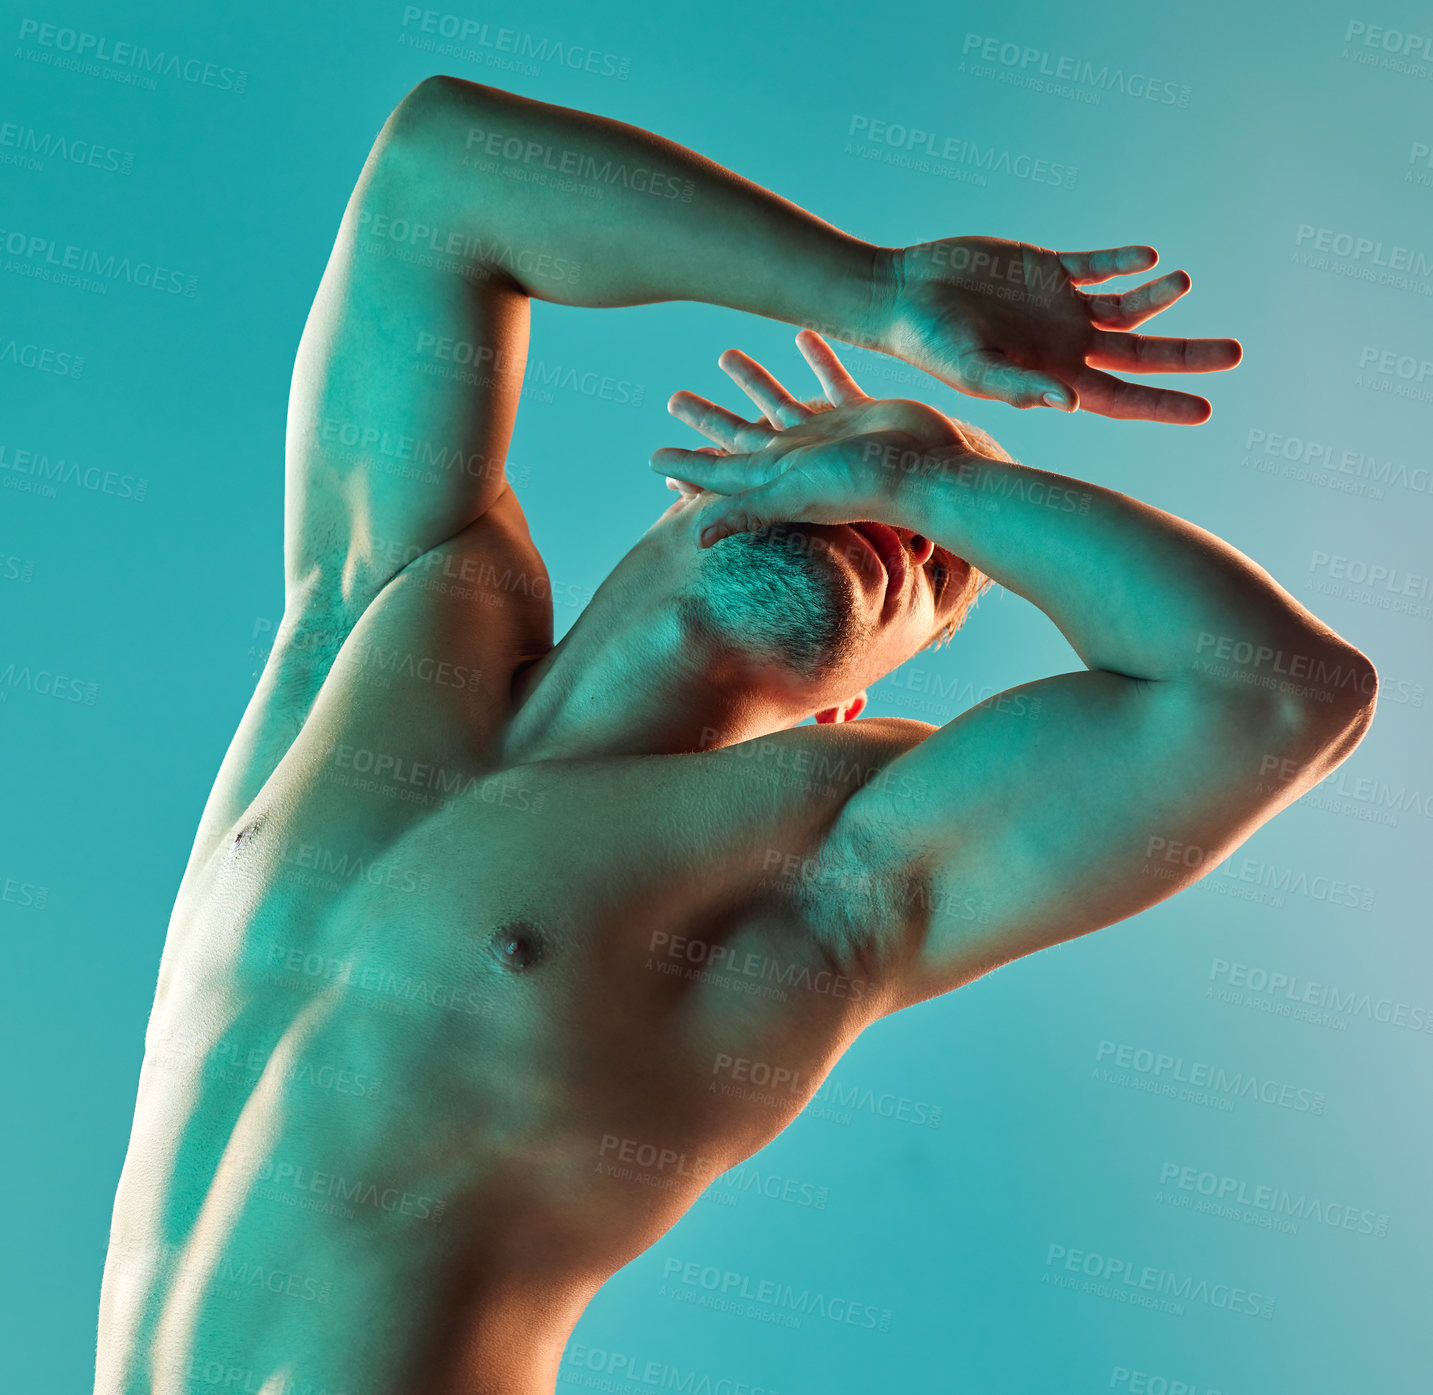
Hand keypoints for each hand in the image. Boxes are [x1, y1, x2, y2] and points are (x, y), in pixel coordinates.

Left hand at [651, 331, 983, 546]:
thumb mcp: (795, 497)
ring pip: (779, 402)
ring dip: (752, 381)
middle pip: (740, 436)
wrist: (929, 474)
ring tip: (724, 354)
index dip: (686, 465)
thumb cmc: (861, 487)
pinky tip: (802, 333)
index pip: (719, 472)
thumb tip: (695, 539)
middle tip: (673, 399)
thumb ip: (747, 512)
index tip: (651, 458)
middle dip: (706, 420)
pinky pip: (830, 380)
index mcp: (775, 476)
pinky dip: (816, 358)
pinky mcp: (860, 415)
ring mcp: (828, 435)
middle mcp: (797, 457)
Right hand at [877, 237, 1240, 423]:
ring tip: (1180, 282)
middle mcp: (1064, 345)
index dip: (1162, 404)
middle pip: (1139, 355)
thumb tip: (1072, 402)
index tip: (1206, 409)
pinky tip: (1147, 257)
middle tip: (1235, 354)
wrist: (899, 295)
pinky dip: (1123, 261)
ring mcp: (1059, 307)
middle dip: (1186, 356)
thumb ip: (1020, 386)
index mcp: (1052, 376)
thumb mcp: (973, 370)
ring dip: (1157, 296)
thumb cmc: (927, 342)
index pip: (1120, 397)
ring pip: (1127, 307)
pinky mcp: (1047, 268)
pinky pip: (1096, 265)